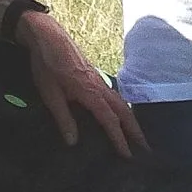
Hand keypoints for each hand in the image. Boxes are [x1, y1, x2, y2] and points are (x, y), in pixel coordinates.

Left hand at [16, 10, 146, 155]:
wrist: (48, 36)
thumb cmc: (46, 64)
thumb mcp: (50, 93)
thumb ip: (63, 118)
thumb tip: (73, 141)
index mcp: (90, 92)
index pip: (110, 120)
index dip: (119, 138)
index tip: (128, 155)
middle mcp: (100, 86)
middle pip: (123, 111)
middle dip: (135, 130)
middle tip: (145, 148)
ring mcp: (99, 80)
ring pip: (121, 102)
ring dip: (130, 119)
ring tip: (136, 134)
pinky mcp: (95, 76)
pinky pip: (115, 95)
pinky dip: (122, 108)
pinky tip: (119, 113)